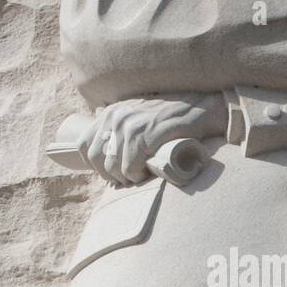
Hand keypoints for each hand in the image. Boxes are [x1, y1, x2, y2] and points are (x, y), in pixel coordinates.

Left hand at [82, 94, 226, 185]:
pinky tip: (147, 174)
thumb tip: (106, 153)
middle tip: (128, 178)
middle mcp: (115, 117)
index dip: (95, 165)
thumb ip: (121, 128)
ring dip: (126, 178)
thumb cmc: (171, 119)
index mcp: (110, 113)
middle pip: (96, 159)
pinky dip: (137, 176)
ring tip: (140, 176)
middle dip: (110, 175)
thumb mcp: (140, 116)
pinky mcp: (144, 135)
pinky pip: (130, 168)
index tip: (112, 172)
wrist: (201, 108)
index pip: (84, 144)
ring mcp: (129, 125)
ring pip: (112, 167)